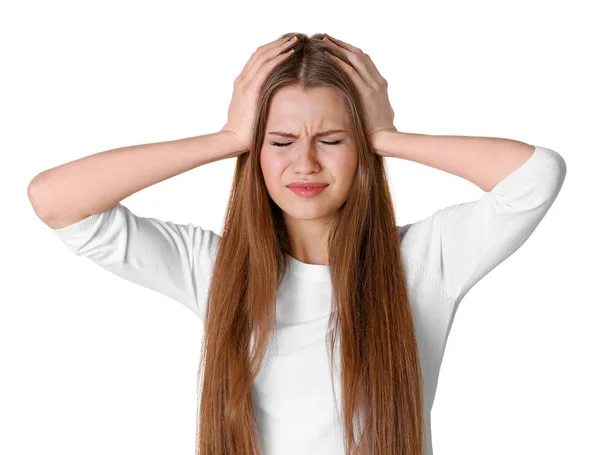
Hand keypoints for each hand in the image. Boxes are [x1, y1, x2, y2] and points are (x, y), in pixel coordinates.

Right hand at [220, 35, 297, 154]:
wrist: (232, 139)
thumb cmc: (243, 130)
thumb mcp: (250, 111)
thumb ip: (257, 101)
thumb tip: (272, 102)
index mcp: (242, 83)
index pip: (257, 59)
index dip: (271, 49)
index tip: (285, 45)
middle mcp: (243, 79)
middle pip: (261, 53)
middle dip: (278, 43)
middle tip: (293, 37)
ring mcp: (246, 83)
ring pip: (265, 56)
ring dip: (281, 46)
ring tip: (295, 40)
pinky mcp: (252, 90)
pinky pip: (268, 67)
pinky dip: (280, 57)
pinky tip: (291, 52)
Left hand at [321, 34, 397, 154]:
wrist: (385, 138)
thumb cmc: (379, 131)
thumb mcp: (379, 112)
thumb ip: (372, 104)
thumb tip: (365, 105)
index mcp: (379, 84)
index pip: (364, 61)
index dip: (350, 51)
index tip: (337, 46)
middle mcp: (376, 80)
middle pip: (358, 54)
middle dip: (341, 44)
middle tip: (326, 38)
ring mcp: (372, 84)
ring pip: (354, 57)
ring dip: (338, 47)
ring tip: (323, 40)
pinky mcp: (365, 91)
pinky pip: (350, 70)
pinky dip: (338, 60)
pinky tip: (327, 54)